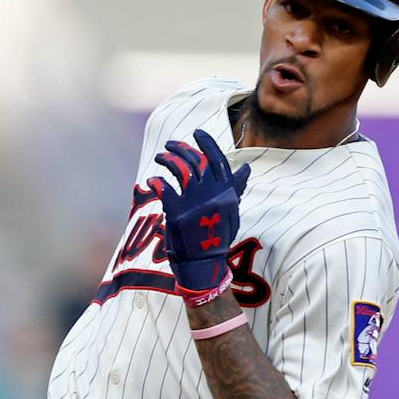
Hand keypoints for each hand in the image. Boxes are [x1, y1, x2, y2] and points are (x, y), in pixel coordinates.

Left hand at [145, 129, 251, 304]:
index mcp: (227, 193)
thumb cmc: (216, 238)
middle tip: (170, 144)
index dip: (207, 143)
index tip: (197, 133)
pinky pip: (165, 189)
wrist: (205, 265)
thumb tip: (246, 168)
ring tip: (160, 157)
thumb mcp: (231, 212)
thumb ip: (236, 188)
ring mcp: (196, 204)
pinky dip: (157, 181)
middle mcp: (213, 196)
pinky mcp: (178, 215)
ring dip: (167, 159)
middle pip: (197, 161)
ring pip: (180, 170)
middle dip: (182, 148)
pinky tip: (152, 180)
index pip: (218, 160)